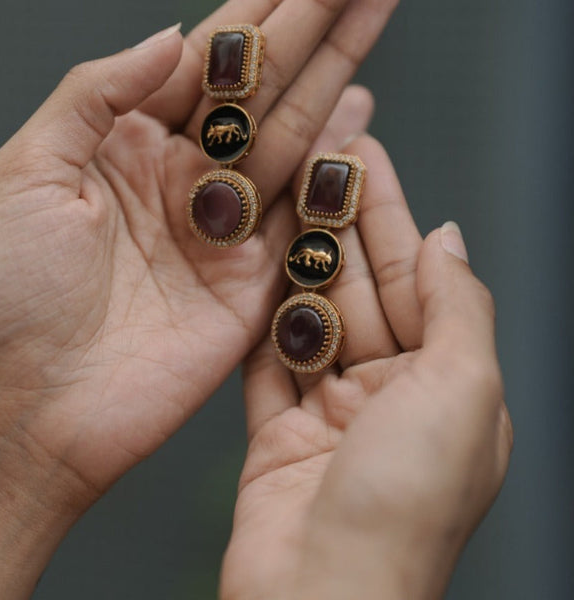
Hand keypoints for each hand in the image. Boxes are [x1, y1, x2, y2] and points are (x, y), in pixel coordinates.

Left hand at [0, 0, 400, 506]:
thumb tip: (167, 35)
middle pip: (265, 79)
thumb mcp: (26, 171)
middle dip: (319, 14)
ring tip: (381, 4)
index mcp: (127, 140)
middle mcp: (183, 173)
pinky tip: (365, 109)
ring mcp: (226, 224)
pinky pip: (306, 209)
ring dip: (341, 66)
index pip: (208, 54)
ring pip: (295, 129)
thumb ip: (94, 93)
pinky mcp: (255, 278)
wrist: (34, 405)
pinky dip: (338, 159)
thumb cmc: (11, 293)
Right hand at [220, 128, 512, 599]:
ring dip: (294, 257)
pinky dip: (258, 315)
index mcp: (446, 384)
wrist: (319, 599)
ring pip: (309, 314)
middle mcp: (390, 393)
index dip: (389, 210)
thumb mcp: (461, 392)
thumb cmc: (405, 508)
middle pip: (360, 286)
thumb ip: (457, 307)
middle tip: (311, 158)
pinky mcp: (276, 430)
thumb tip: (448, 237)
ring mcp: (329, 412)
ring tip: (276, 195)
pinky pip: (266, 360)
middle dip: (337, 221)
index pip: (416, 276)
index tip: (363, 155)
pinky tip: (249, 266)